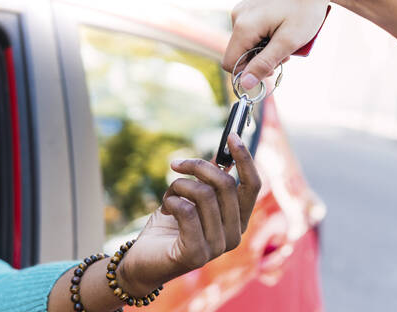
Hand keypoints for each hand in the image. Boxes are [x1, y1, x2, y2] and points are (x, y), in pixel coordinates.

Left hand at [118, 133, 260, 295]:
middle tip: (177, 164)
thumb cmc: (170, 225)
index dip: (245, 159)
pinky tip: (165, 208)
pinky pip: (187, 211)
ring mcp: (218, 247)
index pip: (252, 186)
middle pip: (227, 185)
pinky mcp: (197, 254)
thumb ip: (209, 182)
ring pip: (205, 195)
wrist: (144, 260)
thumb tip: (221, 156)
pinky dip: (172, 201)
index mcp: (238, 220)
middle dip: (199, 167)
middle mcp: (235, 235)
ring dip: (180, 185)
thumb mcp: (192, 198)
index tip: (232, 136)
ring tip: (170, 193)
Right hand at [222, 0, 338, 89]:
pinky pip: (252, 32)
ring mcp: (242, 11)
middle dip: (261, 60)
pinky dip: (266, 37)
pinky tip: (281, 30)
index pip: (230, 64)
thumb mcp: (288, 42)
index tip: (271, 71)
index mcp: (243, 27)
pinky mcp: (249, 8)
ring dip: (266, 49)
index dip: (248, 74)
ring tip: (287, 40)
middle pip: (240, 54)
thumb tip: (245, 84)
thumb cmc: (305, 8)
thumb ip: (264, 64)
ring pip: (247, 44)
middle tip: (285, 54)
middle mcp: (237, 17)